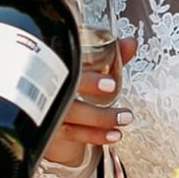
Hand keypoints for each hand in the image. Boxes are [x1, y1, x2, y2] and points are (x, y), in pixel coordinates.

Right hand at [45, 37, 135, 167]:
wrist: (50, 112)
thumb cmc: (74, 83)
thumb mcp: (91, 67)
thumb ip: (110, 56)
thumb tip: (131, 43)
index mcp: (57, 66)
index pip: (67, 66)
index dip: (87, 75)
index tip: (110, 83)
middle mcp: (48, 88)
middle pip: (64, 91)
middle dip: (88, 89)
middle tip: (114, 93)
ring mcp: (47, 110)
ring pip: (71, 115)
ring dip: (100, 118)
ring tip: (125, 117)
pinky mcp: (50, 129)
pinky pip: (72, 133)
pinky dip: (94, 134)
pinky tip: (113, 134)